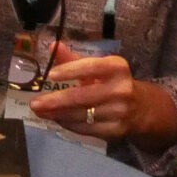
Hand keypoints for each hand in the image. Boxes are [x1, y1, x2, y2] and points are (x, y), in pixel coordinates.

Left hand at [30, 51, 176, 147]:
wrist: (142, 108)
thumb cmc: (112, 82)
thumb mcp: (98, 67)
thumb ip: (74, 59)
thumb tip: (53, 45)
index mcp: (117, 67)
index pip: (91, 67)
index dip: (71, 70)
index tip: (50, 75)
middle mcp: (121, 89)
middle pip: (82, 96)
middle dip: (56, 101)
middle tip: (35, 103)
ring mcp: (119, 112)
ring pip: (82, 115)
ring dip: (58, 114)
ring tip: (41, 111)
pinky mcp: (116, 131)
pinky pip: (86, 129)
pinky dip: (69, 125)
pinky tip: (57, 119)